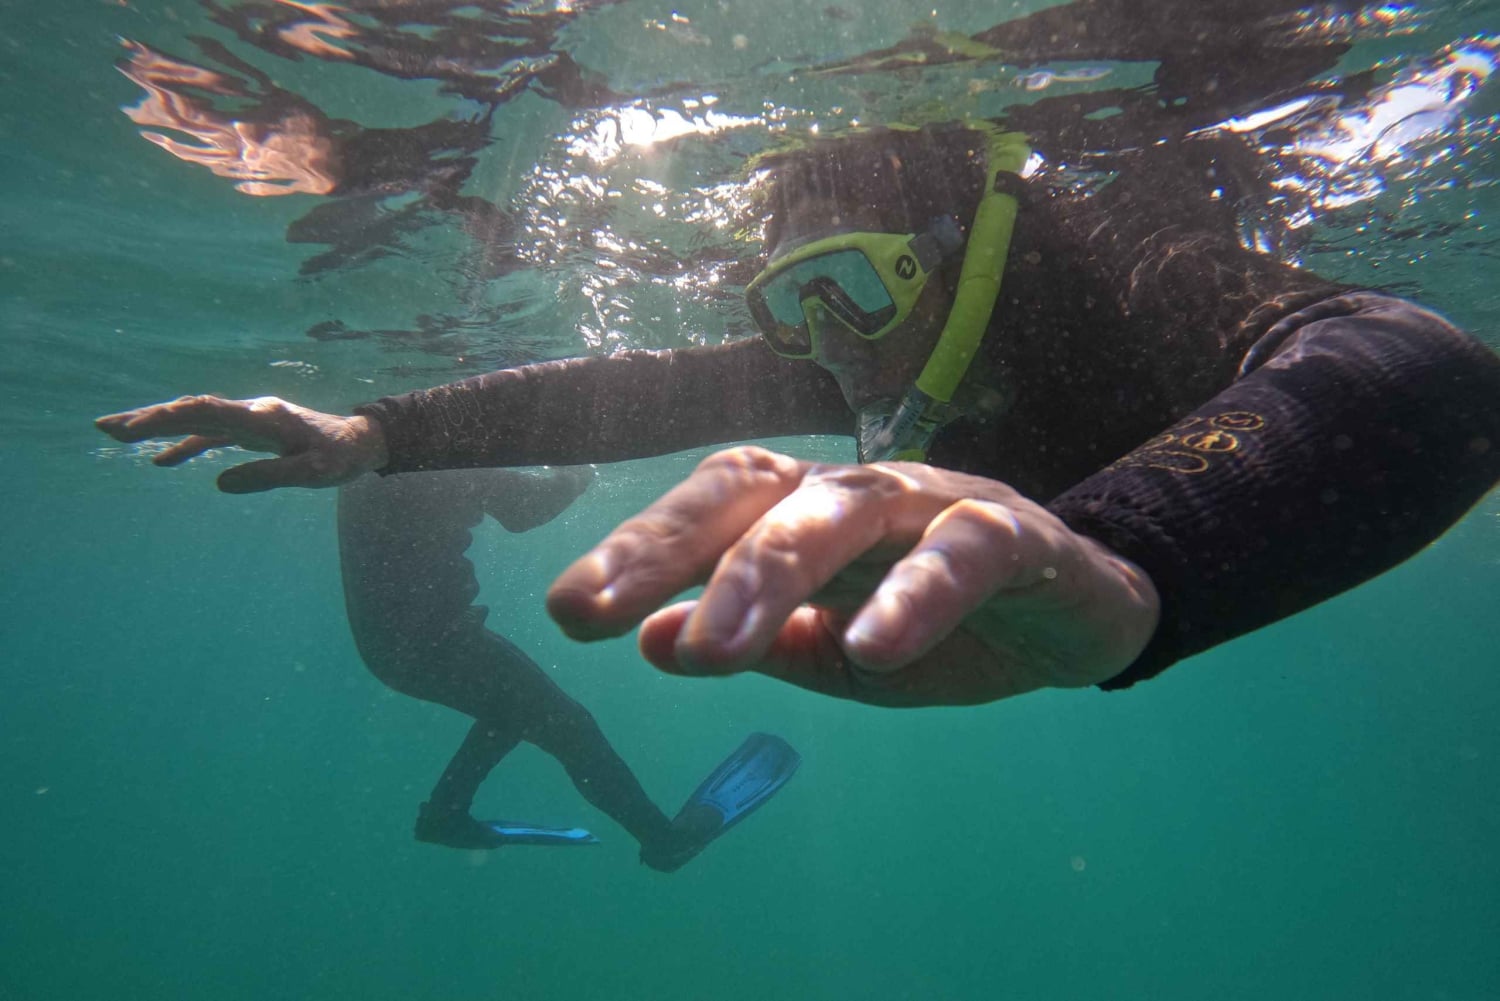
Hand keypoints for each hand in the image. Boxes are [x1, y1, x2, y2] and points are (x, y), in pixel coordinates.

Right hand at [95, 395, 387, 492]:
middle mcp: (250, 412)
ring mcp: (248, 419)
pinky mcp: (250, 431)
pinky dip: (184, 444)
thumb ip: (270, 476)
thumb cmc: (340, 457)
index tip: (134, 430)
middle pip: (190, 410)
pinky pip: (210, 434)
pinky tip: (161, 461)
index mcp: (262, 418)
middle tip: (103, 426)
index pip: (205, 412)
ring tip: (114, 434)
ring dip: (157, 426)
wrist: (361, 440)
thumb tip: (220, 483)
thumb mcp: (313, 473)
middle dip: (146, 418)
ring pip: (195, 419)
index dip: (167, 419)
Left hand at [546, 446, 1159, 706]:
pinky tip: (871, 649)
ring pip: (844, 511)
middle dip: (675, 551)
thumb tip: (652, 640)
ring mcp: (936, 502)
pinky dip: (916, 596)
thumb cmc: (944, 629)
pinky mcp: (1016, 533)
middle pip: (757, 495)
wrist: (1080, 615)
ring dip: (772, 571)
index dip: (641, 549)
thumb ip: (761, 644)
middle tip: (605, 616)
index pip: (712, 509)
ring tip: (718, 647)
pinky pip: (962, 552)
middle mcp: (858, 493)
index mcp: (807, 513)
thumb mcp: (836, 653)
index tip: (570, 610)